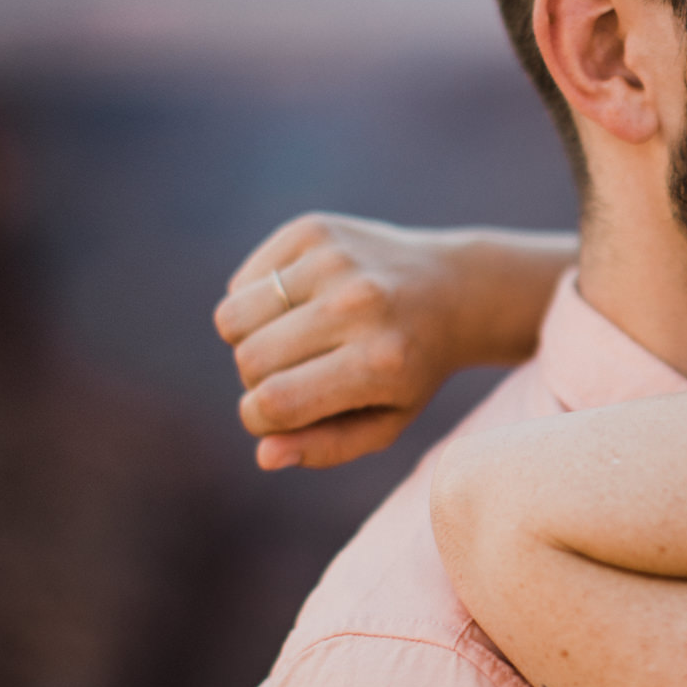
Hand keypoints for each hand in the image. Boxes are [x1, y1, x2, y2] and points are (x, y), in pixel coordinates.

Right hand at [213, 216, 574, 469]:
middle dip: (256, 381)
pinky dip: (255, 302)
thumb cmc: (412, 368)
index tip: (276, 419)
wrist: (454, 289)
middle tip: (294, 377)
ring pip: (232, 317)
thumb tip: (264, 456)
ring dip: (248, 341)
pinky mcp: (313, 229)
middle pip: (248, 360)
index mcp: (380, 361)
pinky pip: (241, 282)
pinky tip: (297, 306)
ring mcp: (334, 260)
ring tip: (290, 343)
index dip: (260, 421)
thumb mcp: (386, 421)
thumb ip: (326, 448)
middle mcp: (358, 304)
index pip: (275, 403)